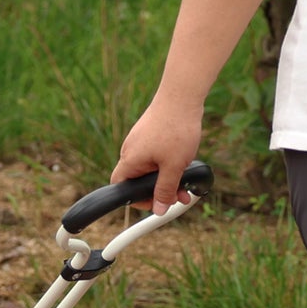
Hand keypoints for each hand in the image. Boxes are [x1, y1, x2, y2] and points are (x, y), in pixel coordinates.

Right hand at [113, 98, 203, 213]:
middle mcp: (130, 150)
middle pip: (138, 179)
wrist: (182, 96)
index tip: (156, 202)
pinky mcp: (149, 133)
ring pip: (150, 167)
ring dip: (166, 178)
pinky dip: (167, 163)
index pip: (120, 187)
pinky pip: (155, 155)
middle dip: (159, 190)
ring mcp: (140, 141)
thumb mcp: (174, 167)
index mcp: (130, 160)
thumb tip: (159, 210)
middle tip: (178, 196)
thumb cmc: (176, 129)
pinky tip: (183, 162)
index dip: (136, 199)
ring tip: (186, 183)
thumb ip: (165, 190)